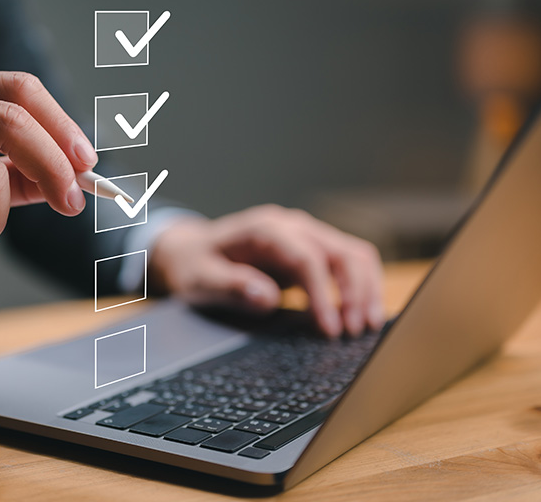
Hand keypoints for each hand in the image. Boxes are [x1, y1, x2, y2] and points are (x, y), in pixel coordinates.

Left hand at [148, 205, 383, 336]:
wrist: (191, 250)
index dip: (323, 293)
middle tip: (354, 332)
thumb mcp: (200, 279)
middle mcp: (292, 227)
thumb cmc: (195, 264)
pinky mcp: (312, 252)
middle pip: (342, 252)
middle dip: (355, 292)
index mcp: (265, 229)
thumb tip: (268, 298)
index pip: (307, 257)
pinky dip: (361, 288)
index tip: (329, 328)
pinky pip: (347, 265)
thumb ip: (232, 286)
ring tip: (367, 327)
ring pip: (354, 255)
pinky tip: (361, 316)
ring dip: (366, 290)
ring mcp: (306, 236)